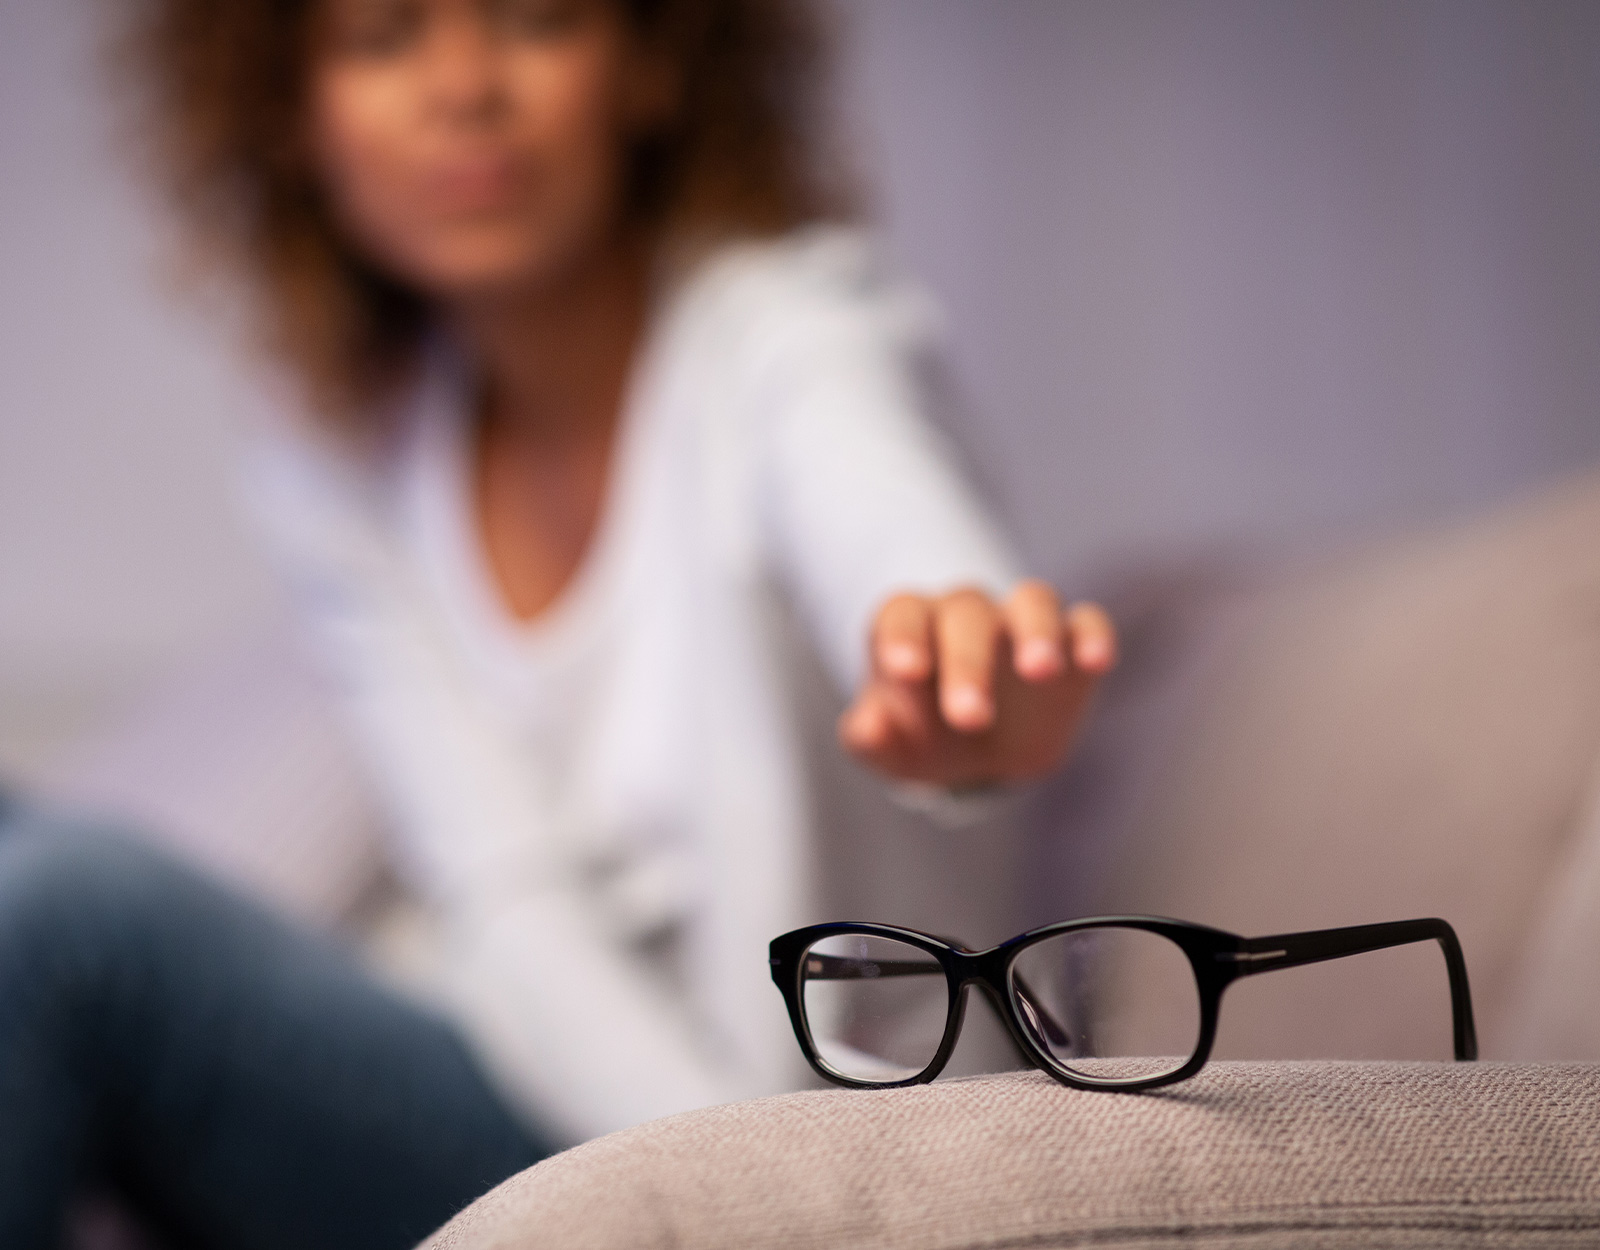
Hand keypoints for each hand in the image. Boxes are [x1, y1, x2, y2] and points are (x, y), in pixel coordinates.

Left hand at [839, 580, 1115, 787]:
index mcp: (912, 628)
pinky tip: (1095, 661)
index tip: (905, 672)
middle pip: (967, 613)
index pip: (903, 614)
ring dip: (1037, 629)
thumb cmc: (920, 735)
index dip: (902, 637)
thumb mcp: (891, 748)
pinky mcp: (1071, 643)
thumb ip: (873, 738)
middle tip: (969, 717)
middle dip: (968, 662)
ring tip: (1040, 669)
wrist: (974, 751)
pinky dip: (1092, 635)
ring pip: (1033, 600)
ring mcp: (1022, 624)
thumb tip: (870, 727)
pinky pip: (1085, 622)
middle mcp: (967, 615)